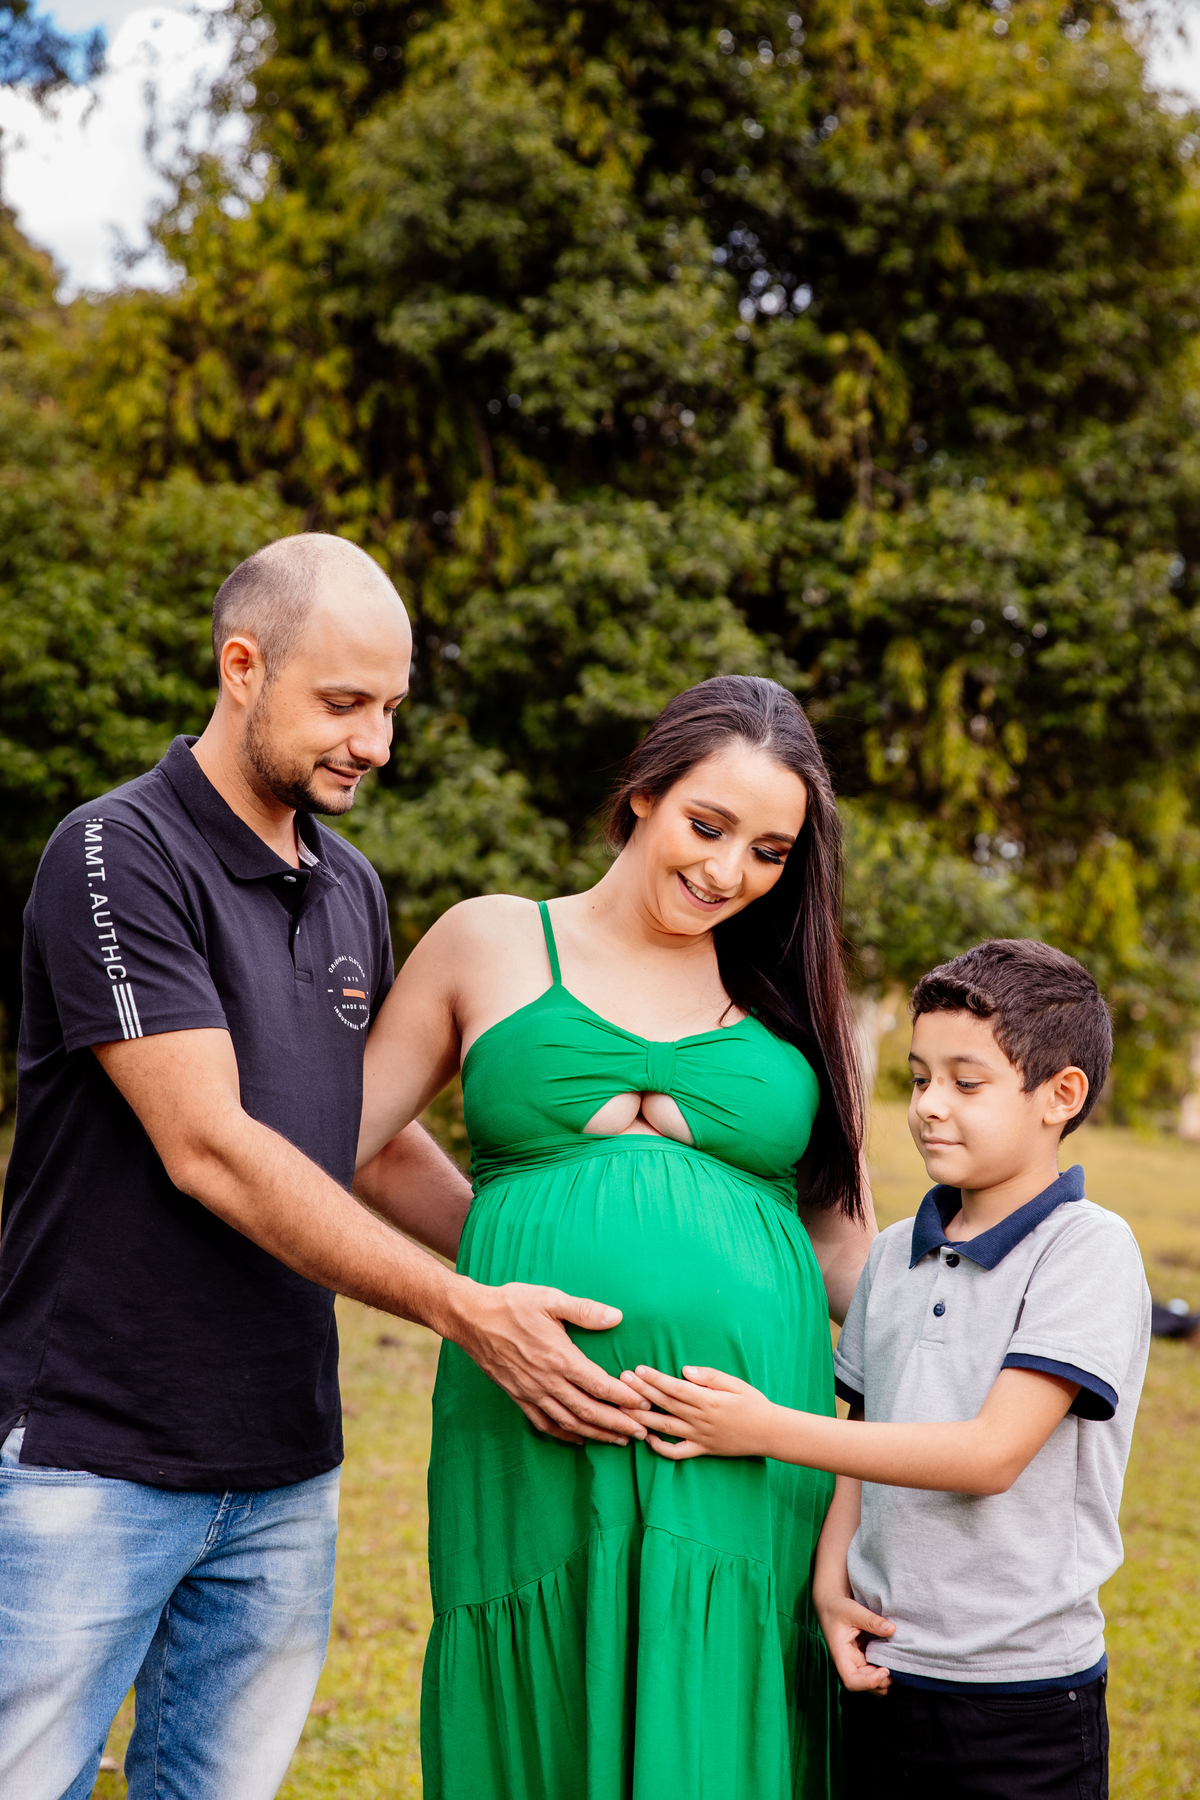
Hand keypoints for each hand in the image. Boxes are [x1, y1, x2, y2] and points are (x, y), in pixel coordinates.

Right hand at [449, 1280, 648, 1446]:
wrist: (472, 1318)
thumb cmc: (512, 1305)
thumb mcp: (550, 1299)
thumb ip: (585, 1310)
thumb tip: (616, 1317)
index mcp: (560, 1358)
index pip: (599, 1386)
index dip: (625, 1399)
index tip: (644, 1406)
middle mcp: (547, 1381)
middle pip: (589, 1411)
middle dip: (617, 1424)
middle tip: (641, 1432)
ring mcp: (532, 1392)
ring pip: (569, 1423)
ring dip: (596, 1434)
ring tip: (618, 1440)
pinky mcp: (518, 1396)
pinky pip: (545, 1424)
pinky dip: (565, 1435)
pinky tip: (579, 1438)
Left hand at [619, 1364, 776, 1459]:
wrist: (770, 1433)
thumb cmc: (753, 1403)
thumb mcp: (736, 1383)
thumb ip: (710, 1376)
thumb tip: (684, 1370)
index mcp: (709, 1400)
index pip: (675, 1388)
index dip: (655, 1379)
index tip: (637, 1370)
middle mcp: (700, 1419)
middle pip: (665, 1404)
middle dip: (641, 1392)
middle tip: (621, 1381)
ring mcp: (699, 1437)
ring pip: (665, 1428)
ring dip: (642, 1418)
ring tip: (622, 1409)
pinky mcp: (702, 1450)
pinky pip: (677, 1453)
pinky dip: (660, 1448)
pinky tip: (646, 1437)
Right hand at [813, 1590, 894, 1692]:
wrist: (830, 1604)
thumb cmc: (837, 1608)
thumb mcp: (853, 1611)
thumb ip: (871, 1621)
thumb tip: (892, 1629)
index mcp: (841, 1654)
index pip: (851, 1681)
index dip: (868, 1683)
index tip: (884, 1670)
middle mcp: (848, 1663)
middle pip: (863, 1686)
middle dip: (881, 1683)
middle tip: (895, 1669)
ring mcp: (855, 1662)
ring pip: (870, 1682)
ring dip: (883, 1681)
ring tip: (895, 1667)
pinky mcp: (862, 1657)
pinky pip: (873, 1672)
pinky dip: (883, 1672)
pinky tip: (892, 1661)